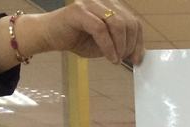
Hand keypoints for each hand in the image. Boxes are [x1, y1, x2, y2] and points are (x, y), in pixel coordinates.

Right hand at [22, 0, 144, 64]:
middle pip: (128, 22)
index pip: (134, 21)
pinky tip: (110, 58)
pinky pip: (101, 30)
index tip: (137, 58)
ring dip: (120, 46)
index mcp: (111, 7)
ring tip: (115, 59)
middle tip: (124, 59)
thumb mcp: (106, 44)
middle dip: (130, 45)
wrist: (50, 35)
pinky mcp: (79, 11)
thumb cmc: (78, 39)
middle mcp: (103, 1)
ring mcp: (90, 4)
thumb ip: (121, 44)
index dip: (139, 41)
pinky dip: (108, 47)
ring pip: (117, 24)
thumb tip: (138, 54)